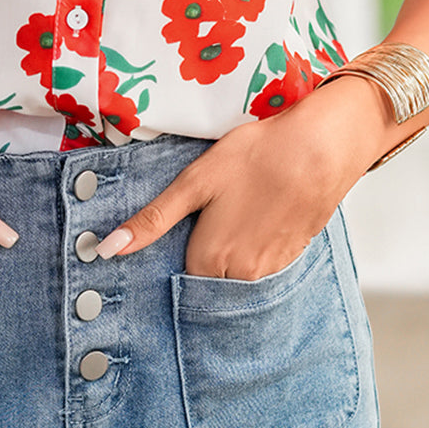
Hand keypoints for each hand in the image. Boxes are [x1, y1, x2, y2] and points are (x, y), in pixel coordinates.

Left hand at [94, 77, 388, 278]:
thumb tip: (107, 249)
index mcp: (210, 260)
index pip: (177, 275)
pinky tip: (258, 215)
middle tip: (210, 215)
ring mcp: (271, 273)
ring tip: (235, 211)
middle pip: (206, 278)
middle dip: (201, 255)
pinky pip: (262, 267)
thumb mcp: (195, 182)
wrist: (321, 149)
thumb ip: (152, 220)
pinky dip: (255, 247)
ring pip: (235, 275)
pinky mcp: (293, 259)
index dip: (173, 250)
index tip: (180, 228)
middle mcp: (240, 277)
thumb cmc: (256, 157)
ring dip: (230, 254)